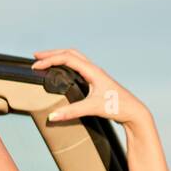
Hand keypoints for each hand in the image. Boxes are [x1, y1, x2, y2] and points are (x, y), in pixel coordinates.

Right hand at [32, 47, 151, 128]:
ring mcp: (96, 74)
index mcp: (93, 71)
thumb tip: (52, 116)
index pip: (67, 58)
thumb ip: (72, 112)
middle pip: (70, 53)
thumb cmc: (118, 107)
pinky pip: (79, 66)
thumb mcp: (93, 108)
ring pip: (75, 58)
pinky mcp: (97, 81)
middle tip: (36, 57)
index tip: (36, 67)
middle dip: (52, 54)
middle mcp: (94, 69)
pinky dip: (67, 64)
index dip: (50, 60)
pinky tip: (63, 72)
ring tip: (46, 61)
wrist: (134, 112)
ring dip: (60, 57)